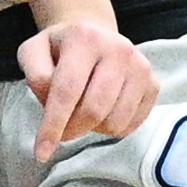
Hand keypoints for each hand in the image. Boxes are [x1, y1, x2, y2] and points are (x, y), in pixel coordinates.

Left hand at [17, 17, 159, 160]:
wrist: (94, 33)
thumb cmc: (59, 49)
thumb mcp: (33, 52)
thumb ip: (36, 76)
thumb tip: (52, 105)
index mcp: (84, 38)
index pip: (67, 90)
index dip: (53, 125)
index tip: (41, 153)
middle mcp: (118, 49)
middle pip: (94, 110)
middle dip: (73, 130)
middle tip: (62, 129)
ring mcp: (140, 67)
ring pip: (115, 121)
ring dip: (93, 129)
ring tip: (83, 112)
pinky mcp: (153, 83)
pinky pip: (132, 124)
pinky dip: (113, 129)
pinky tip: (103, 113)